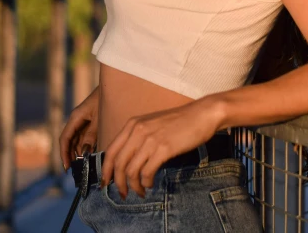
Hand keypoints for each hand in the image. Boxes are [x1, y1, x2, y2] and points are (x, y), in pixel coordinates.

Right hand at [59, 86, 98, 169]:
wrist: (115, 86)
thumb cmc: (106, 100)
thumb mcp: (99, 119)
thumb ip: (91, 135)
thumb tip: (83, 153)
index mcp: (75, 117)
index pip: (65, 139)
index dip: (64, 154)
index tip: (67, 167)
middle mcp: (77, 120)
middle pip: (70, 141)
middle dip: (71, 156)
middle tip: (77, 171)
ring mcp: (83, 121)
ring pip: (77, 140)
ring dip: (79, 152)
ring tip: (84, 166)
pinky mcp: (90, 121)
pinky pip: (84, 137)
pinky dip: (86, 146)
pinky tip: (91, 155)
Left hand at [100, 97, 223, 198]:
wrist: (201, 114)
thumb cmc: (178, 121)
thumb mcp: (152, 125)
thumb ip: (138, 138)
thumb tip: (127, 161)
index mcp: (132, 124)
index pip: (111, 151)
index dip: (106, 170)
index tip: (106, 183)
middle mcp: (138, 130)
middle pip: (118, 163)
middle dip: (118, 183)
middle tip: (123, 194)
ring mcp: (150, 139)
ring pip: (131, 171)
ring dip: (134, 186)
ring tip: (140, 191)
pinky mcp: (164, 148)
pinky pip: (147, 172)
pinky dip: (147, 182)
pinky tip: (151, 183)